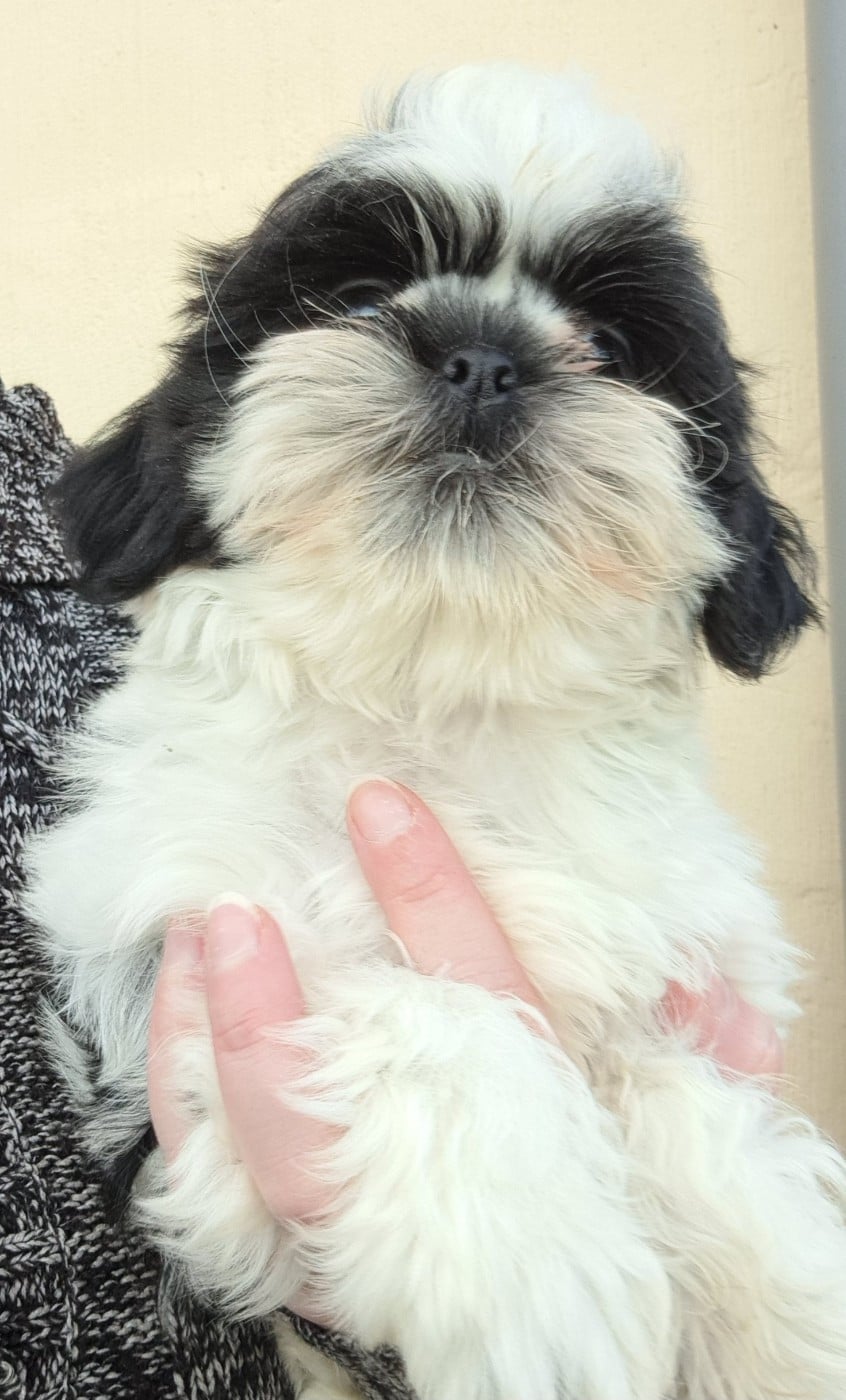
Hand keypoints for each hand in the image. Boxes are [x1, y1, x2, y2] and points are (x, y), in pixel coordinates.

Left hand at [148, 778, 781, 1233]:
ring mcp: (348, 1227)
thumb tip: (727, 1012)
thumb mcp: (650, 1119)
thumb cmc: (580, 1181)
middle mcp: (424, 1187)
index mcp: (518, 1128)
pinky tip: (177, 999)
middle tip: (232, 915)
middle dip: (266, 1015)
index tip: (377, 804)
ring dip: (209, 1044)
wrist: (548, 1309)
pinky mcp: (295, 1236)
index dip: (425, 894)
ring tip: (191, 938)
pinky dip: (183, 1091)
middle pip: (327, 1117)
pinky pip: (214, 1173)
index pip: (476, 998)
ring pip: (257, 1154)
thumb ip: (681, 1057)